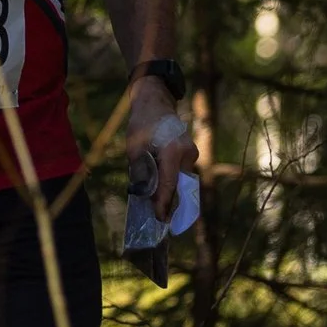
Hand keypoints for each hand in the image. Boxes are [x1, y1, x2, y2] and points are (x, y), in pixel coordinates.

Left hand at [127, 79, 197, 219]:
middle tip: (161, 222)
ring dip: (172, 194)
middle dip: (170, 204)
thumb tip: (144, 194)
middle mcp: (187, 154)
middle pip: (179, 186)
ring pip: (182, 181)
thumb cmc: (142, 124)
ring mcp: (192, 154)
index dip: (164, 204)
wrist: (156, 103)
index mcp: (172, 151)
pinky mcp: (191, 154)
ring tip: (160, 211)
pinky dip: (173, 184)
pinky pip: (182, 174)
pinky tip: (163, 194)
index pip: (169, 184)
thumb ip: (141, 171)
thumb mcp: (134, 148)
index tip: (159, 220)